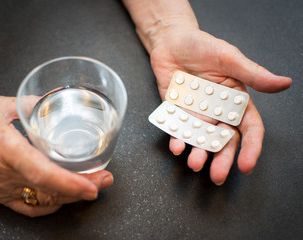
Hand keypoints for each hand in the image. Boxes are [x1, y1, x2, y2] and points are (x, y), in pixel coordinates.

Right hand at [0, 96, 113, 216]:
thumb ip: (31, 104)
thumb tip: (55, 99)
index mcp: (4, 148)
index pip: (42, 172)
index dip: (71, 182)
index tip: (94, 184)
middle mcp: (4, 173)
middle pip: (50, 191)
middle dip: (83, 188)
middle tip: (105, 180)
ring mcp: (2, 189)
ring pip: (44, 202)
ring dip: (71, 196)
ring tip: (93, 185)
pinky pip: (29, 208)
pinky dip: (51, 205)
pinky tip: (65, 198)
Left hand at [149, 24, 290, 183]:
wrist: (172, 42)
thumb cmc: (202, 46)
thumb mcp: (229, 58)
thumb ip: (253, 74)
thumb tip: (284, 83)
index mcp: (235, 101)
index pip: (248, 128)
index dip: (250, 147)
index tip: (247, 165)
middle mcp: (217, 111)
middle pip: (224, 140)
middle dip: (222, 159)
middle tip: (217, 176)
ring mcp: (196, 114)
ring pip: (201, 140)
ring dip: (198, 154)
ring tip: (195, 163)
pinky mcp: (177, 113)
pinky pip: (178, 130)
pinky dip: (177, 139)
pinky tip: (176, 146)